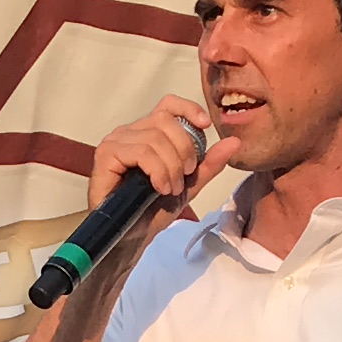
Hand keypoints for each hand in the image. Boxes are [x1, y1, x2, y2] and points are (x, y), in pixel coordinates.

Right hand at [88, 94, 240, 218]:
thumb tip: (235, 142)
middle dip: (184, 150)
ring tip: (170, 189)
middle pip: (166, 121)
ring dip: (171, 167)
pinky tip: (159, 187)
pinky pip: (141, 152)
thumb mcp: (189, 185)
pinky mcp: (105, 155)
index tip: (206, 126)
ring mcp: (116, 141)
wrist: (133, 236)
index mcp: (148, 132)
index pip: (168, 105)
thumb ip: (209, 163)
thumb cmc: (153, 210)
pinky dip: (157, 171)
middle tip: (184, 177)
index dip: (188, 109)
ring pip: (155, 139)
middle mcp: (130, 132)